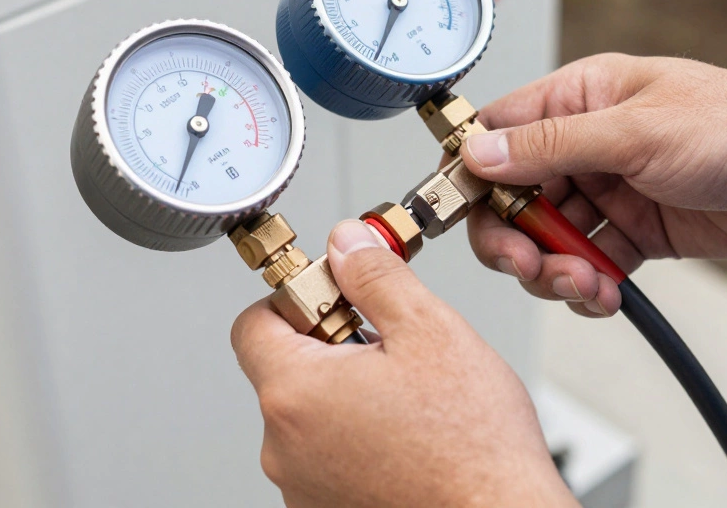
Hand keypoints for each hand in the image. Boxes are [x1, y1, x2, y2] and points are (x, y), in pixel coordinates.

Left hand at [231, 220, 576, 507]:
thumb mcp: (430, 330)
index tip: (339, 297)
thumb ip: (376, 277)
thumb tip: (346, 244)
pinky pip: (326, 456)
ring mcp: (301, 486)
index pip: (254, 322)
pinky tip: (408, 436)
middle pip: (285, 369)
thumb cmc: (473, 446)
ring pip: (310, 414)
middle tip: (390, 346)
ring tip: (409, 398)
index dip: (297, 297)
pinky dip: (357, 439)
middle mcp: (283, 447)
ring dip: (348, 394)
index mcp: (295, 393)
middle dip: (333, 346)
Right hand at [462, 54, 726, 318]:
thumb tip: (479, 153)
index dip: (474, 174)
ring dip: (553, 268)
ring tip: (584, 284)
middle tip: (528, 264)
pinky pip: (588, 264)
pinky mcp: (637, 233)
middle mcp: (588, 143)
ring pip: (547, 237)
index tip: (463, 213)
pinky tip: (605, 295)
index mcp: (580, 97)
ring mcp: (611, 190)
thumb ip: (551, 146)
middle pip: (513, 195)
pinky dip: (586, 286)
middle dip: (513, 236)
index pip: (498, 132)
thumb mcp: (637, 132)